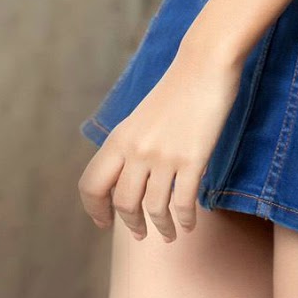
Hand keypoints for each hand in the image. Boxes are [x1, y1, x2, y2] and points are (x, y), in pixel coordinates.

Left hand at [77, 40, 244, 242]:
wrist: (205, 64)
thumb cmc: (177, 88)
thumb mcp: (141, 117)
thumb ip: (131, 145)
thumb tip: (128, 178)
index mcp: (119, 138)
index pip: (91, 185)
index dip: (95, 209)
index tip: (104, 223)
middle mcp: (137, 150)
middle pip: (123, 203)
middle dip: (132, 224)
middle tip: (141, 233)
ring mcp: (164, 156)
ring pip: (154, 208)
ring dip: (162, 227)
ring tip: (170, 234)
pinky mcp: (192, 159)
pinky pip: (183, 203)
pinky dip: (184, 219)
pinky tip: (188, 223)